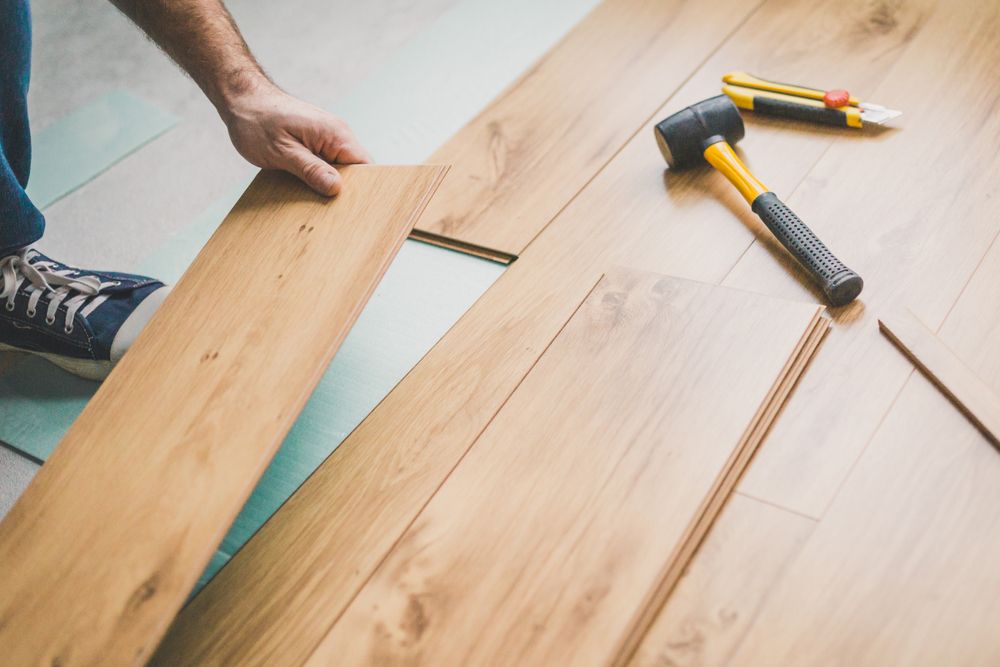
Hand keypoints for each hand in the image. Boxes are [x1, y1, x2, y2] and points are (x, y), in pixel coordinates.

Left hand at [222, 82, 371, 195]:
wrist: (242, 98)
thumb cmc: (257, 121)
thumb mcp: (282, 151)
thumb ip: (310, 170)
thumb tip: (336, 188)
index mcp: (335, 134)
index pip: (366, 167)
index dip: (362, 190)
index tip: (350, 209)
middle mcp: (337, 135)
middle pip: (356, 172)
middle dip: (345, 192)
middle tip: (328, 210)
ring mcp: (328, 138)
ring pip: (341, 170)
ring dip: (329, 185)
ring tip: (315, 202)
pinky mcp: (317, 143)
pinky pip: (328, 165)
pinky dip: (320, 178)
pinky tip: (307, 189)